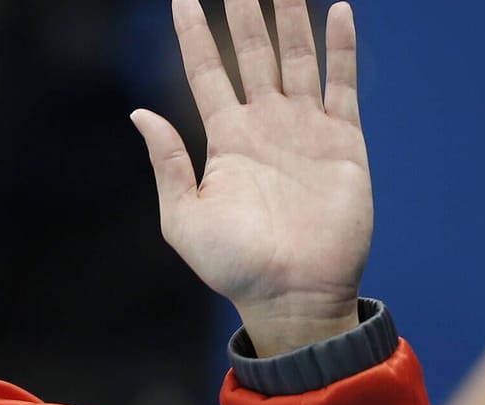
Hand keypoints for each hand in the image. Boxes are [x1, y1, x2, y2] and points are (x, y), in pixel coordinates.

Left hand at [132, 0, 372, 354]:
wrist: (293, 296)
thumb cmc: (235, 268)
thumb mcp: (183, 220)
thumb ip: (167, 164)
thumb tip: (140, 113)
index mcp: (225, 140)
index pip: (205, 71)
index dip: (194, 34)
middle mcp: (265, 126)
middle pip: (252, 52)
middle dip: (245, 10)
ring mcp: (305, 130)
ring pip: (296, 56)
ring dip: (291, 16)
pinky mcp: (343, 142)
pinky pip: (341, 84)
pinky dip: (340, 48)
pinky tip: (337, 11)